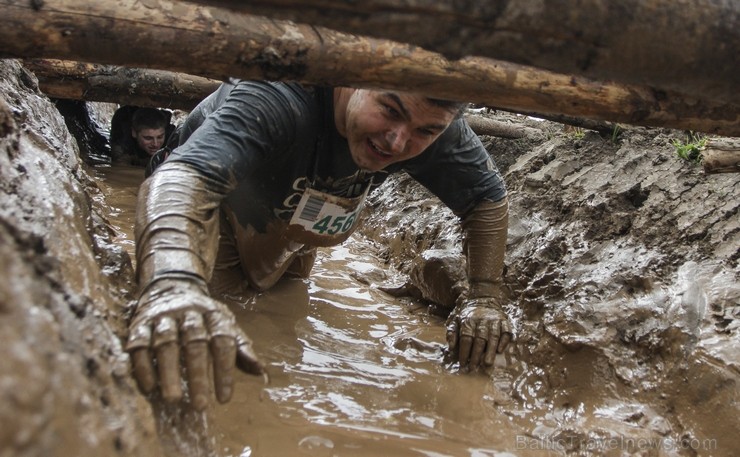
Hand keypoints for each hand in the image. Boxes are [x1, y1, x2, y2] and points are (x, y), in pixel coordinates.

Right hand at [126, 279, 263, 409]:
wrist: (171, 286)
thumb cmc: (204, 318)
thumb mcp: (225, 326)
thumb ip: (240, 349)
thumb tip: (261, 372)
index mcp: (214, 315)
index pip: (223, 342)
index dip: (224, 370)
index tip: (224, 398)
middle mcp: (189, 314)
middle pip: (195, 343)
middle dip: (198, 374)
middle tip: (200, 404)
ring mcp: (163, 317)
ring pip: (166, 343)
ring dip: (169, 371)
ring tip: (173, 399)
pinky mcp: (140, 324)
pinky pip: (139, 344)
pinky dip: (143, 366)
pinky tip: (149, 387)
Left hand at [446, 297, 511, 371]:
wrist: (483, 297)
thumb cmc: (467, 314)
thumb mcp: (455, 319)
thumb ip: (452, 333)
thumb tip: (450, 348)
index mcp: (468, 321)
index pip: (465, 338)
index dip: (464, 352)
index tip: (462, 364)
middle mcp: (481, 320)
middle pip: (479, 339)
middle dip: (476, 355)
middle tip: (473, 368)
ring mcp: (494, 320)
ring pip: (493, 336)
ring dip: (490, 350)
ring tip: (487, 363)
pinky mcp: (504, 320)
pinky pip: (506, 331)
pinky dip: (504, 340)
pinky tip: (500, 350)